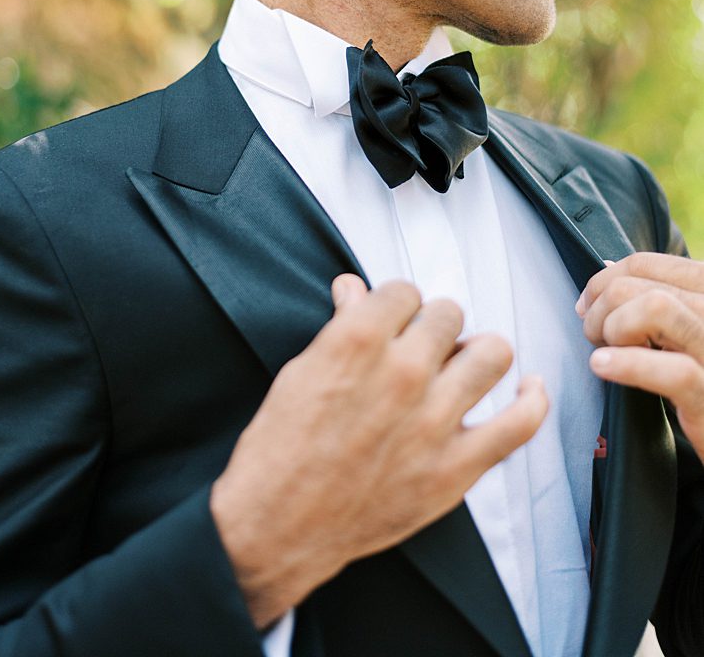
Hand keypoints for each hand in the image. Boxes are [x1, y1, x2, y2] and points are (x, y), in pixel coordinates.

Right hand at [210, 274, 547, 627]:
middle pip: (448, 314)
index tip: (391, 319)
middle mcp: (402, 373)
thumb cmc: (280, 446)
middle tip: (421, 345)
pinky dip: (532, 398)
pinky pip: (520, 422)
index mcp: (356, 342)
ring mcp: (435, 421)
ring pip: (492, 353)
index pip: (403, 291)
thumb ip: (339, 328)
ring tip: (462, 363)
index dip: (395, 303)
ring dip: (477, 350)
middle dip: (433, 324)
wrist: (280, 522)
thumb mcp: (299, 373)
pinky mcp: (457, 466)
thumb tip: (354, 289)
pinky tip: (527, 388)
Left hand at [577, 251, 703, 450]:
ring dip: (613, 330)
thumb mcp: (683, 326)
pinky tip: (605, 367)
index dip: (603, 283)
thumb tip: (607, 267)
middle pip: (637, 286)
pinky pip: (672, 370)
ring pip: (654, 308)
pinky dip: (626, 365)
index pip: (646, 265)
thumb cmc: (699, 374)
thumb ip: (656, 295)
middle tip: (597, 338)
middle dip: (600, 310)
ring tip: (607, 353)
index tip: (589, 308)